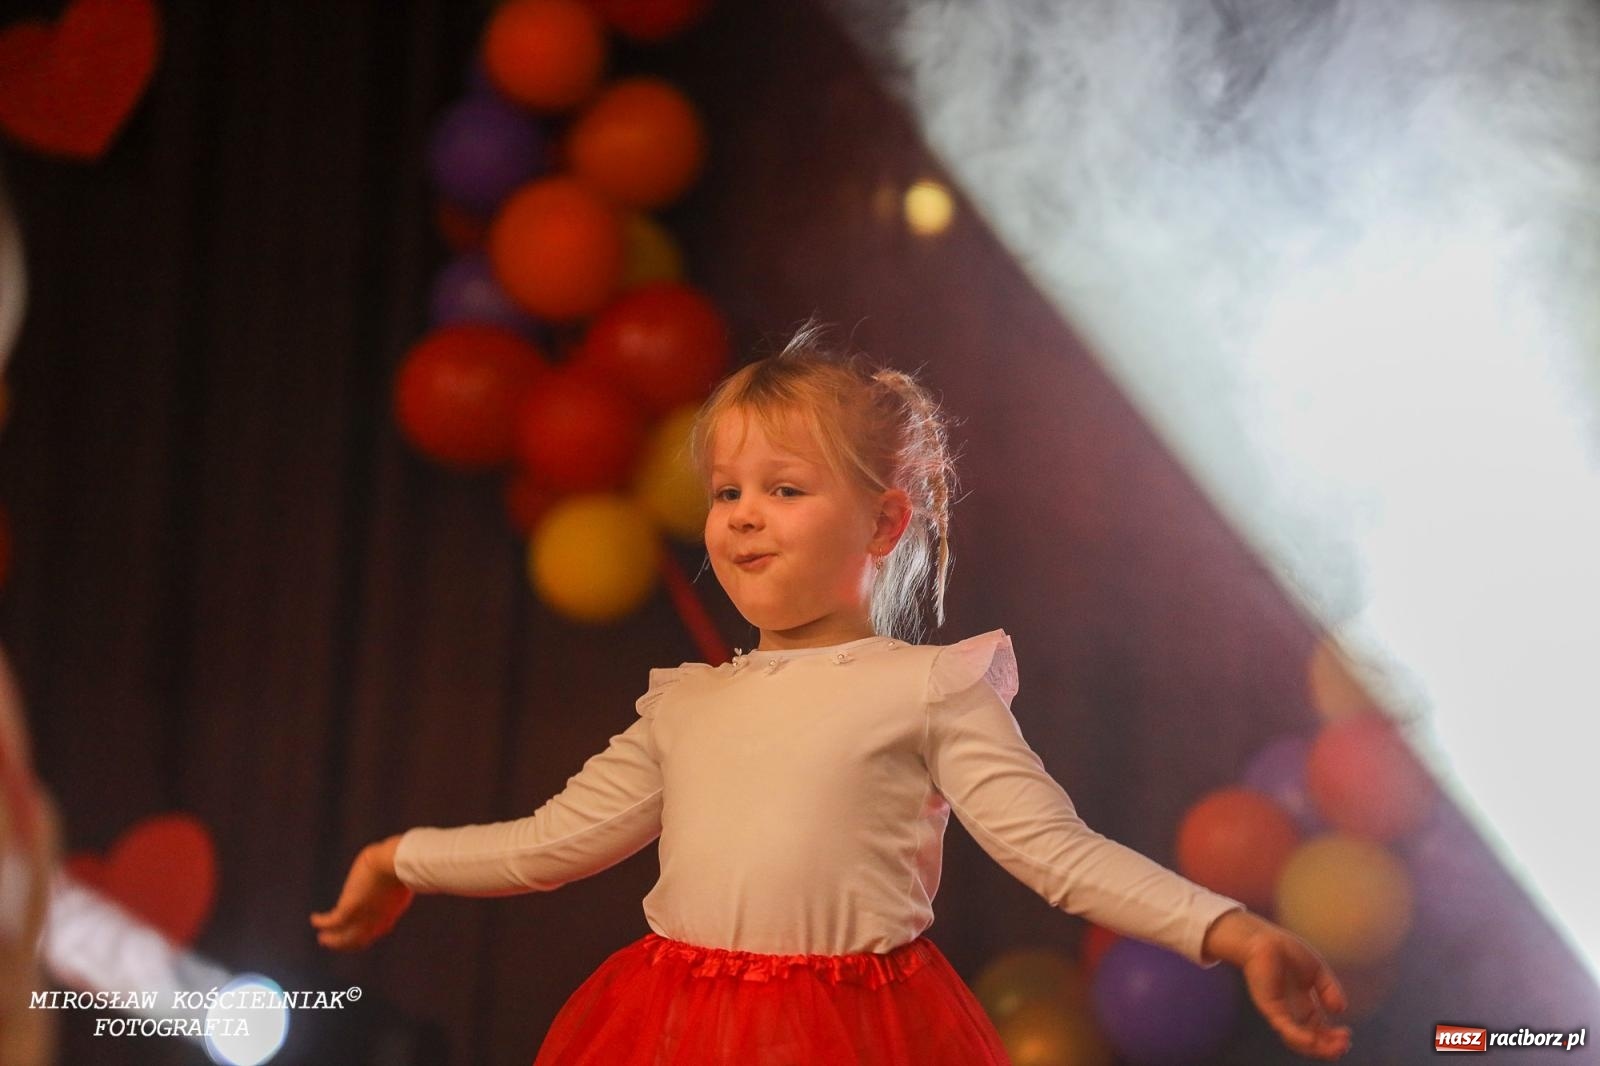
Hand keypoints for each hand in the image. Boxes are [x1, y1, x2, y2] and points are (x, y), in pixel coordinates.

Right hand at [309, 836, 413, 950]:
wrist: (395, 862)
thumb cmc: (401, 863)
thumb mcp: (400, 876)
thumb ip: (395, 881)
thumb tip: (395, 873)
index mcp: (390, 914)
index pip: (377, 931)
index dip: (366, 935)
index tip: (358, 934)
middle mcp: (376, 922)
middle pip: (358, 941)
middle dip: (345, 944)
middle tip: (333, 942)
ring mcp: (362, 917)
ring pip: (343, 938)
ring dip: (331, 940)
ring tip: (322, 938)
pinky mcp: (349, 908)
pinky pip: (331, 921)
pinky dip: (322, 921)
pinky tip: (314, 918)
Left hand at [1204, 910, 1351, 1059]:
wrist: (1264, 939)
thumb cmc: (1286, 950)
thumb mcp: (1317, 971)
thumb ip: (1329, 989)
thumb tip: (1340, 1011)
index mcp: (1303, 1004)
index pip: (1319, 1028)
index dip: (1332, 1036)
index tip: (1347, 1034)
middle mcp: (1291, 1012)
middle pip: (1311, 1039)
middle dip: (1328, 1046)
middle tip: (1345, 1045)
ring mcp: (1280, 1011)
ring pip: (1298, 1040)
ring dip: (1318, 1047)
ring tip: (1337, 1048)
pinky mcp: (1270, 1007)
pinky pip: (1285, 1027)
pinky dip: (1300, 1038)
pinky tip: (1314, 1041)